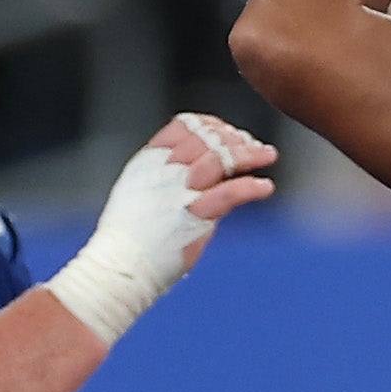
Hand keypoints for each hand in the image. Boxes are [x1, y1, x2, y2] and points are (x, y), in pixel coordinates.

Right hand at [43, 120, 275, 342]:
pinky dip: (251, 187)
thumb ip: (165, 176)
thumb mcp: (140, 192)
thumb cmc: (131, 237)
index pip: (184, 125)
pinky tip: (266, 187)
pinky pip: (230, 193)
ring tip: (269, 155)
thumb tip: (194, 169)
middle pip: (207, 138)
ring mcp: (179, 191)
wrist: (121, 266)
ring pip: (221, 159)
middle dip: (235, 138)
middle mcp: (164, 170)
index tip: (231, 133)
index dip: (211, 125)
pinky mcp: (195, 216)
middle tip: (256, 147)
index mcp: (149, 161)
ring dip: (250, 155)